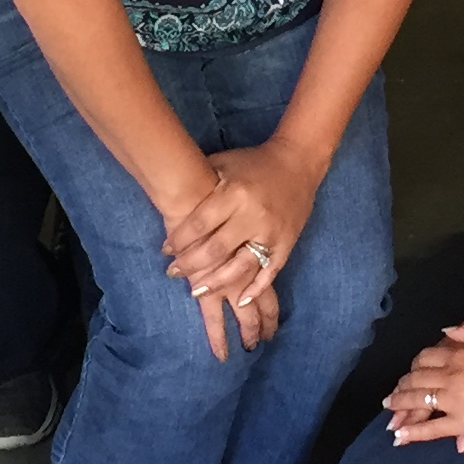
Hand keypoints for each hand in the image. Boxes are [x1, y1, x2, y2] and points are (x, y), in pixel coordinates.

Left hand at [162, 141, 321, 359]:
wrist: (298, 161)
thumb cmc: (254, 162)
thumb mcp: (224, 162)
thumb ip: (202, 180)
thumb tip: (170, 196)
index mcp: (234, 193)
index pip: (200, 224)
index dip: (179, 240)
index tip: (166, 250)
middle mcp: (252, 216)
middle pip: (215, 250)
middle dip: (190, 264)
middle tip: (173, 272)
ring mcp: (271, 232)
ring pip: (240, 267)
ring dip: (216, 282)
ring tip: (196, 291)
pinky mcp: (287, 243)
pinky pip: (270, 272)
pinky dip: (257, 289)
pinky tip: (242, 301)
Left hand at [380, 322, 463, 451]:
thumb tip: (446, 331)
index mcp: (456, 357)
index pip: (424, 360)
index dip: (413, 369)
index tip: (407, 376)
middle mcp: (449, 378)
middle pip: (416, 381)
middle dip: (400, 389)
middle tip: (390, 398)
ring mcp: (453, 401)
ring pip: (419, 402)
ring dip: (401, 408)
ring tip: (390, 414)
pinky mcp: (462, 423)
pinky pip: (432, 429)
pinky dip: (414, 433)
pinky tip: (401, 438)